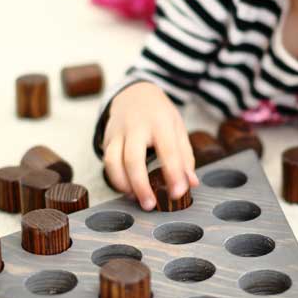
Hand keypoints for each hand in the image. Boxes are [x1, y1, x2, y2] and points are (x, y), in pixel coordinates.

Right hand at [101, 81, 199, 210]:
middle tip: (150, 205)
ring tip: (136, 198)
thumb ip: (185, 157)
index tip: (178, 193)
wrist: (134, 93)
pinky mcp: (107, 139)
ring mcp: (118, 132)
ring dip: (123, 184)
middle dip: (141, 185)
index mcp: (160, 122)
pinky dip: (115, 179)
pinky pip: (107, 162)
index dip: (173, 174)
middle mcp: (136, 126)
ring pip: (113, 162)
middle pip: (133, 158)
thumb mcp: (178, 128)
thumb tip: (191, 184)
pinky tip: (127, 188)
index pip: (168, 150)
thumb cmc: (160, 115)